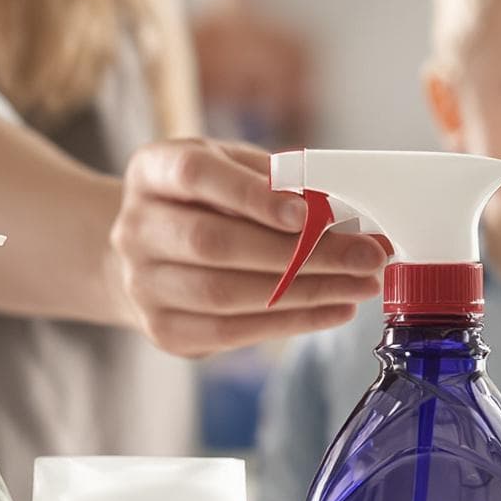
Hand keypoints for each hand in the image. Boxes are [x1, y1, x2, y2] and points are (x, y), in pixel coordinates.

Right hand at [110, 139, 384, 357]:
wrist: (147, 254)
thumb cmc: (205, 202)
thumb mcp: (231, 168)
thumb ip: (276, 179)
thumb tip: (342, 208)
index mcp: (151, 171)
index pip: (195, 176)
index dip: (252, 195)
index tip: (309, 213)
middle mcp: (135, 228)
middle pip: (214, 244)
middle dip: (301, 252)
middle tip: (365, 255)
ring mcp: (143, 284)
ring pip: (226, 294)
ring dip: (306, 293)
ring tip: (360, 284)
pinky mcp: (164, 329)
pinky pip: (233, 331)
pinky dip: (292, 322)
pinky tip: (334, 308)